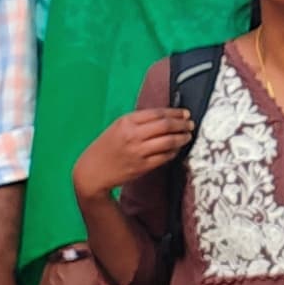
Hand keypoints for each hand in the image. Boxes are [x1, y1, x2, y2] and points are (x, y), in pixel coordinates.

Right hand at [74, 106, 196, 203]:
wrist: (92, 171)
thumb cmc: (106, 147)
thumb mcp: (118, 127)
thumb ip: (138, 121)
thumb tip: (164, 117)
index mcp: (126, 121)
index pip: (157, 113)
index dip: (174, 113)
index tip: (184, 113)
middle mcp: (133, 135)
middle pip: (165, 126)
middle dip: (182, 124)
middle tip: (190, 124)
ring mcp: (138, 152)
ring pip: (168, 142)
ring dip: (181, 138)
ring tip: (188, 136)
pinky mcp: (142, 167)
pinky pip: (164, 157)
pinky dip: (173, 152)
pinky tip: (177, 149)